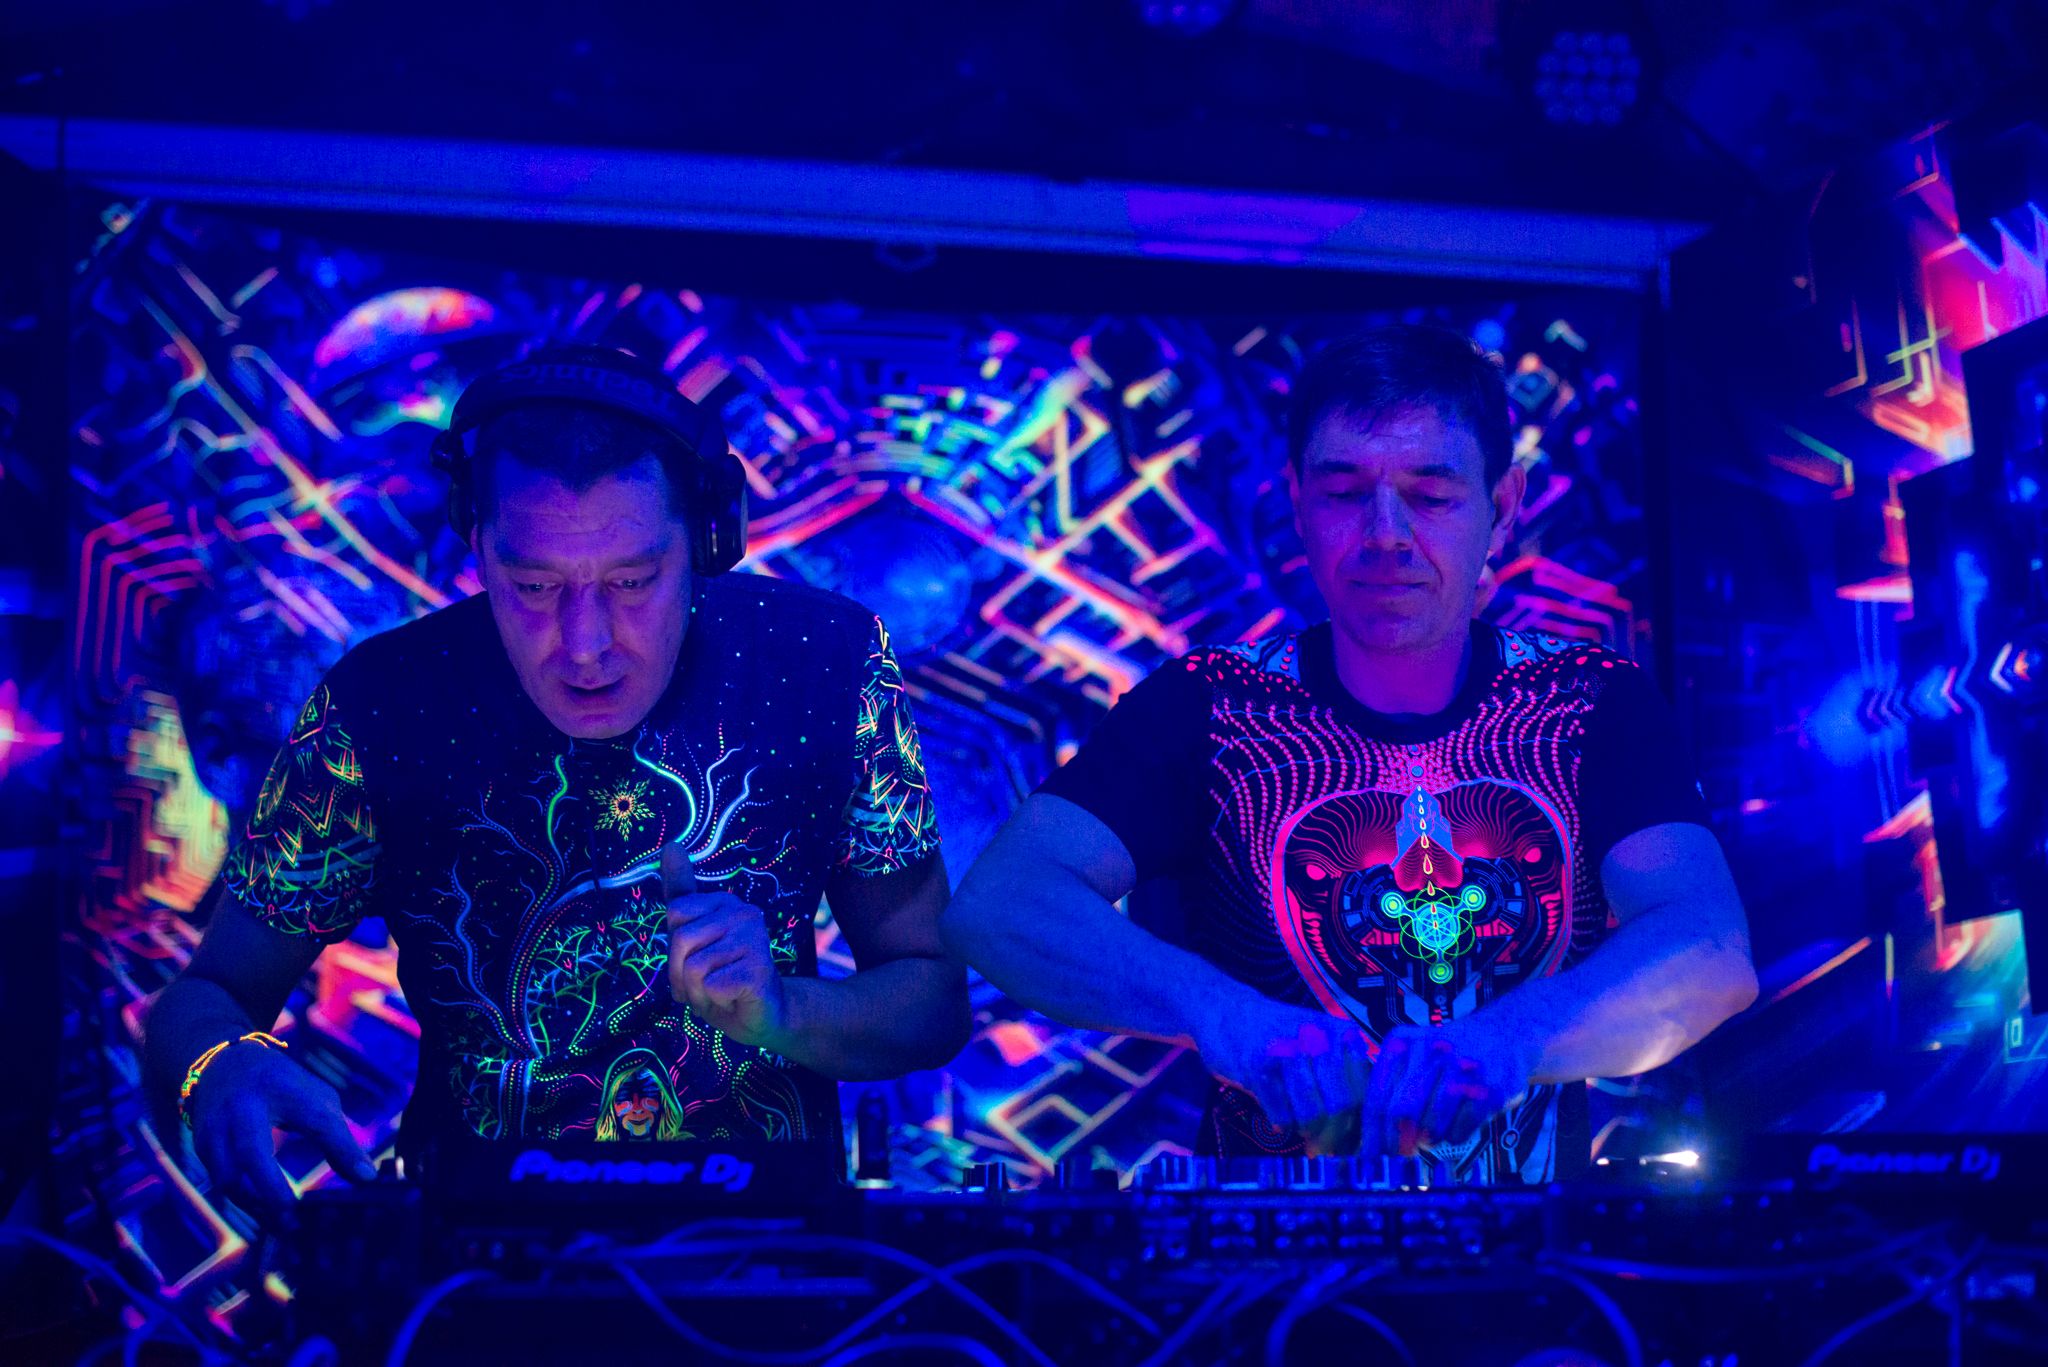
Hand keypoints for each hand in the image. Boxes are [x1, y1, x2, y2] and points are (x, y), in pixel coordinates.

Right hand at [185, 1042, 376, 1216]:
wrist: (223, 1065)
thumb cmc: (282, 1086)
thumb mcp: (315, 1097)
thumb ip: (337, 1136)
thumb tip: (364, 1178)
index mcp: (282, 1087)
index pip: (317, 1119)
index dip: (341, 1148)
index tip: (365, 1178)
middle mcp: (241, 1108)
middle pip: (253, 1155)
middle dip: (274, 1193)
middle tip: (297, 1223)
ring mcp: (215, 1128)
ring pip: (229, 1179)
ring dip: (256, 1207)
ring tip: (284, 1226)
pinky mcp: (201, 1148)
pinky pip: (222, 1183)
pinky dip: (245, 1202)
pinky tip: (266, 1215)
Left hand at [663, 845, 787, 1047]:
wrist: (763, 1016)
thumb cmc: (723, 977)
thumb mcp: (694, 937)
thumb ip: (682, 892)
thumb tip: (670, 844)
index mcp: (725, 902)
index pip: (675, 914)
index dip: (675, 948)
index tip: (697, 960)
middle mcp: (744, 913)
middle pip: (680, 941)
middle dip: (681, 976)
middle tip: (705, 985)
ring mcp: (754, 939)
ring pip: (692, 969)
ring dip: (698, 993)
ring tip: (719, 993)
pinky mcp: (758, 968)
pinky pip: (709, 986)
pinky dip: (714, 1001)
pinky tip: (734, 999)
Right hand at [1190, 995, 1371, 1155]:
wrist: (1227, 1011)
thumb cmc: (1280, 1038)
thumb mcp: (1321, 1046)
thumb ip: (1346, 1080)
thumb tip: (1363, 1137)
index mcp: (1343, 1034)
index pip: (1363, 1094)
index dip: (1357, 1127)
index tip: (1348, 1144)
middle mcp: (1319, 1037)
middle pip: (1340, 1108)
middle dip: (1331, 1135)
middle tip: (1321, 1146)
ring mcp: (1288, 1048)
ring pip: (1311, 1115)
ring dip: (1305, 1131)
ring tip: (1299, 1126)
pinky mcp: (1257, 1063)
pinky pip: (1281, 1116)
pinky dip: (1280, 1125)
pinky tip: (1277, 1114)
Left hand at [1356, 1017, 1534, 1163]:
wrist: (1501, 1034)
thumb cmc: (1445, 1057)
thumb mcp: (1411, 1058)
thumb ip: (1389, 1092)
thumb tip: (1372, 1146)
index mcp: (1401, 1043)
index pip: (1377, 1098)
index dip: (1372, 1135)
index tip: (1370, 1160)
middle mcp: (1431, 1050)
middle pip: (1401, 1114)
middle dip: (1398, 1144)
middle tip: (1401, 1157)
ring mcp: (1463, 1068)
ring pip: (1431, 1126)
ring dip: (1428, 1140)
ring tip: (1432, 1134)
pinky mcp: (1491, 1089)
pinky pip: (1460, 1130)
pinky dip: (1453, 1136)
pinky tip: (1456, 1125)